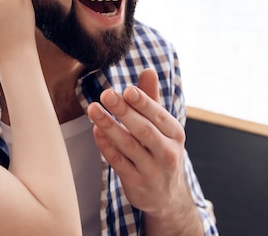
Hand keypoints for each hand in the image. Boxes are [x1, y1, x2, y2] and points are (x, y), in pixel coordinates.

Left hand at [87, 69, 194, 220]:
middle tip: (106, 94)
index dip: (143, 102)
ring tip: (93, 109)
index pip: (158, 115)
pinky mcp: (136, 183)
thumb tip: (148, 70)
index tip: (127, 89)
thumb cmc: (161, 151)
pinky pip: (118, 162)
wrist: (167, 197)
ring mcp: (151, 170)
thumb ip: (152, 99)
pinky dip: (106, 146)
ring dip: (109, 126)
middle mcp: (167, 153)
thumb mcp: (162, 127)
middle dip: (124, 111)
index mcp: (175, 134)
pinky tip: (96, 131)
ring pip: (128, 146)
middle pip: (143, 130)